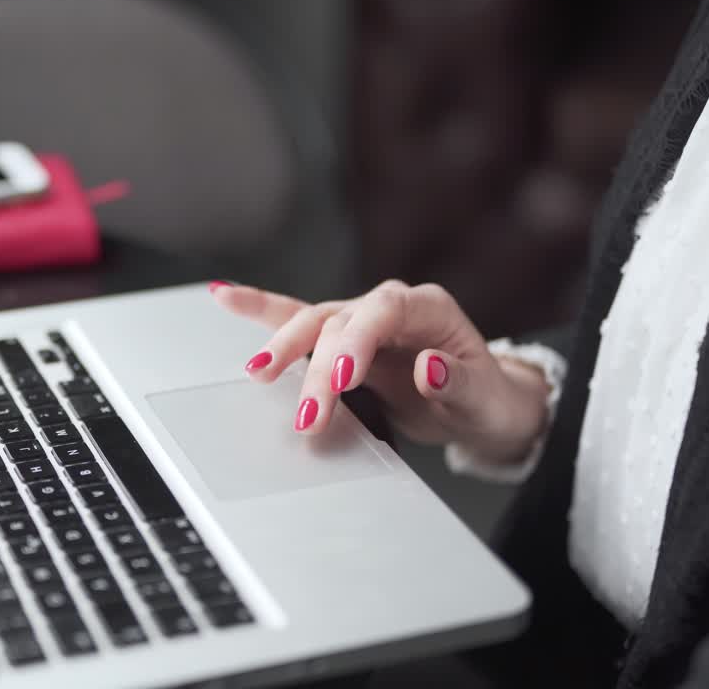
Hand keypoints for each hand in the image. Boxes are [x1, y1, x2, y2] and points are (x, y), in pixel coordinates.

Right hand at [211, 280, 550, 463]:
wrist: (481, 404)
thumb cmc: (484, 398)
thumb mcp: (482, 399)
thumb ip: (457, 383)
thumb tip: (429, 368)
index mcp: (428, 308)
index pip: (384, 311)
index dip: (357, 340)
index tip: (341, 379)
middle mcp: (389, 306)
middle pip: (341, 323)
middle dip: (317, 368)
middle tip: (308, 414)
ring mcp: (361, 319)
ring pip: (312, 322)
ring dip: (282, 347)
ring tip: (256, 372)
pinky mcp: (340, 339)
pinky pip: (296, 319)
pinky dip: (260, 309)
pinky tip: (224, 295)